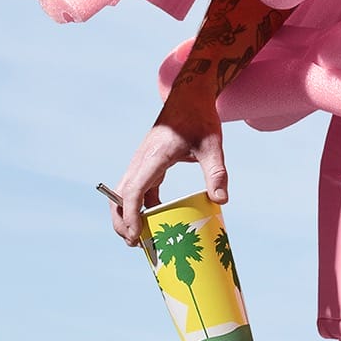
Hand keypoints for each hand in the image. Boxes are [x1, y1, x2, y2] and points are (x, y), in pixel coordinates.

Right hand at [109, 108, 226, 245]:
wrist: (189, 96)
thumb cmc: (199, 117)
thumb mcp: (212, 145)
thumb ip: (216, 173)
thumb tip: (221, 201)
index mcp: (153, 158)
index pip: (133, 192)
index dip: (131, 216)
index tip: (135, 237)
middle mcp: (141, 161)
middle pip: (119, 196)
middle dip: (121, 222)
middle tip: (134, 245)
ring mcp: (142, 162)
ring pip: (124, 194)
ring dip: (127, 216)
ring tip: (140, 239)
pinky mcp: (148, 163)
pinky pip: (137, 189)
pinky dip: (140, 206)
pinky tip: (154, 220)